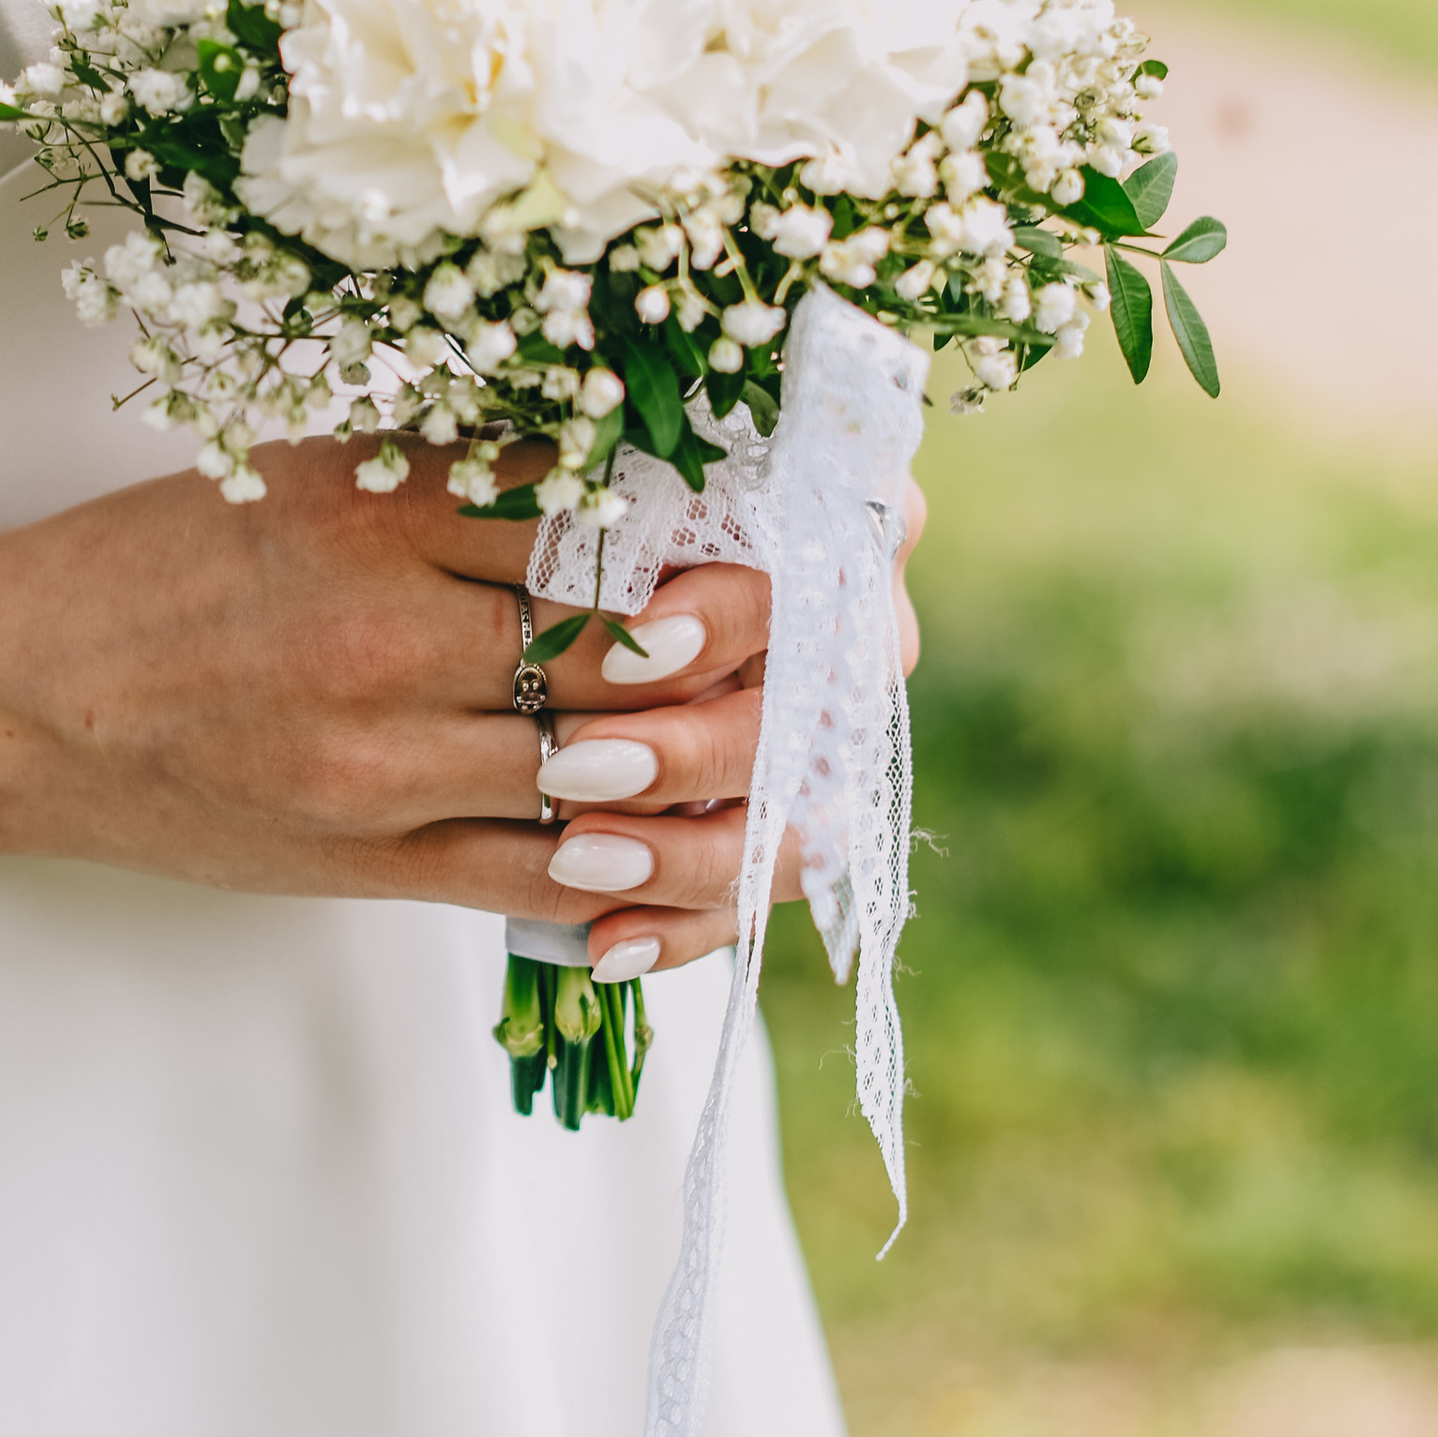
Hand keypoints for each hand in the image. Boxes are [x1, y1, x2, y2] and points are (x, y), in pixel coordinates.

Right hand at [0, 439, 815, 959]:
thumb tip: (648, 461)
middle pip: (634, 635)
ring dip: (740, 766)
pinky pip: (543, 882)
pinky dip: (656, 881)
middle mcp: (387, 629)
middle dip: (774, 635)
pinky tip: (732, 863)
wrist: (12, 693)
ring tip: (820, 756)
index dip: (737, 511)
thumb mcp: (305, 468)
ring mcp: (379, 758)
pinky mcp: (363, 859)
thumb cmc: (165, 565)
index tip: (821, 508)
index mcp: (378, 507)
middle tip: (856, 628)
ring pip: (611, 770)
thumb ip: (461, 467)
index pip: (606, 504)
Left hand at [528, 468, 927, 976]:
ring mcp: (839, 734)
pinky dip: (683, 924)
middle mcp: (863, 629)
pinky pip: (759, 891)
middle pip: (811, 715)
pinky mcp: (794, 821)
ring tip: (578, 866)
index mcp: (842, 519)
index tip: (636, 645)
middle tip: (578, 772)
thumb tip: (588, 548)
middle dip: (689, 752)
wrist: (574, 557)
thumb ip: (623, 510)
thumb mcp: (604, 486)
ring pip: (802, 823)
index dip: (730, 616)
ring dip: (687, 855)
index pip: (811, 575)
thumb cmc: (591, 497)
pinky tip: (608, 950)